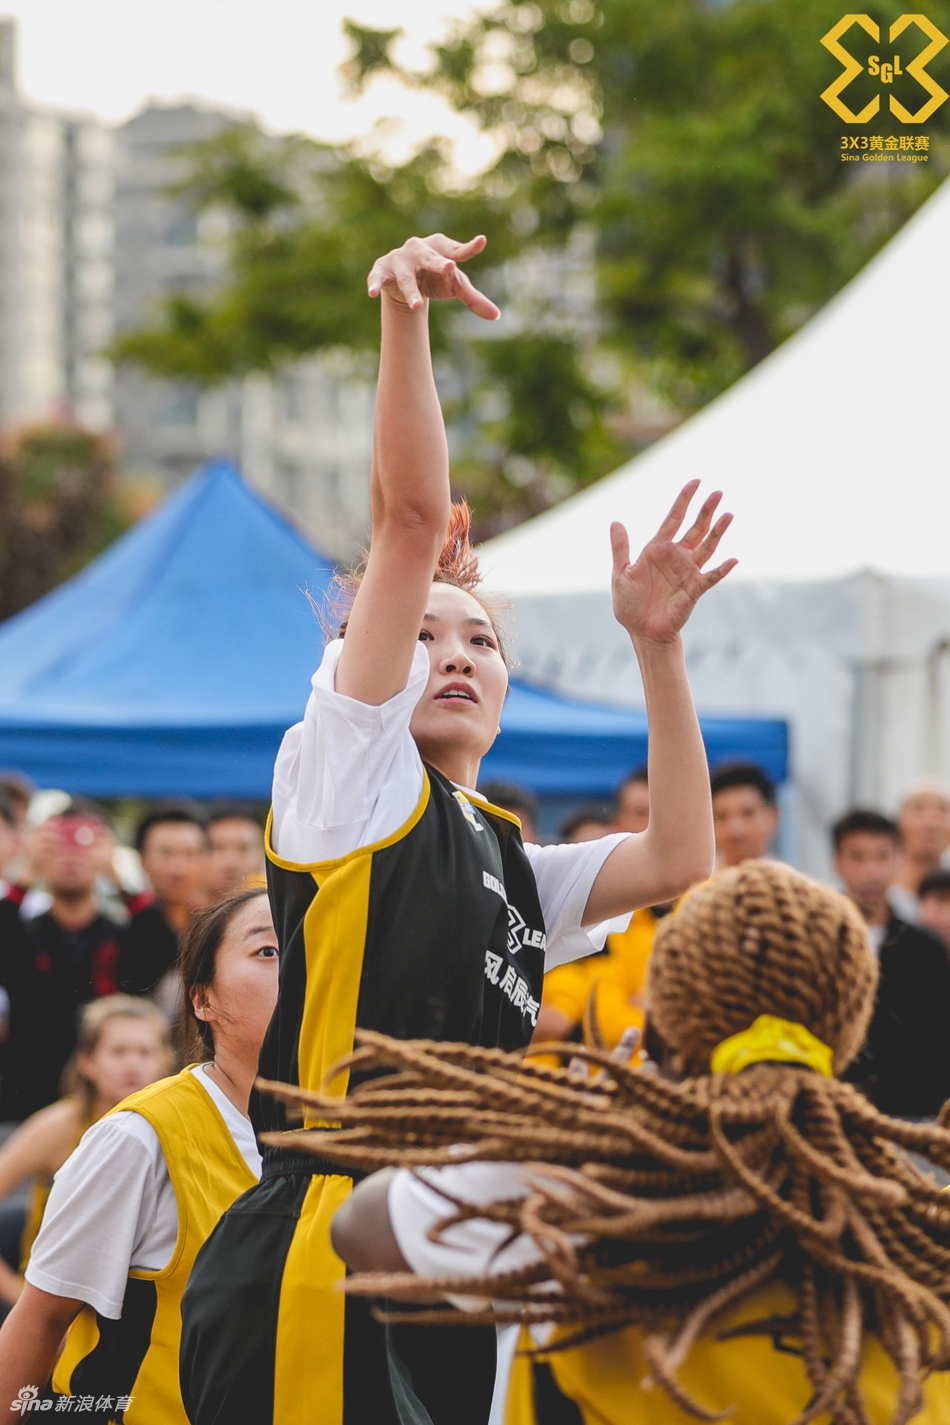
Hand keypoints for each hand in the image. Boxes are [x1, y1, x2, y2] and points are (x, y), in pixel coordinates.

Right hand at [367, 234, 499, 319]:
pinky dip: (375, 284)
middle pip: (431, 257)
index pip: (457, 250)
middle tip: (451, 268)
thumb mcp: (455, 286)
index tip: (481, 242)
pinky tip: (372, 293)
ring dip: (412, 291)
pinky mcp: (382, 269)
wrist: (404, 278)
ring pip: (407, 277)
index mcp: (442, 249)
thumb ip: (474, 299)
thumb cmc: (435, 277)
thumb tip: (497, 316)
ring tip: (419, 307)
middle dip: (439, 263)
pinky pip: (378, 277)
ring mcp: (400, 259)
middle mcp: (420, 249)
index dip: (469, 248)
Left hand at [611, 480, 735, 645]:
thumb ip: (621, 547)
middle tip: (718, 492)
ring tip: (729, 515)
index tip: (696, 481)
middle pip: (695, 527)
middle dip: (706, 510)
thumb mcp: (621, 572)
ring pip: (707, 546)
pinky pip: (711, 577)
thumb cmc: (630, 603)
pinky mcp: (694, 589)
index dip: (684, 500)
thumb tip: (615, 521)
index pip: (674, 518)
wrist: (641, 630)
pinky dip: (722, 569)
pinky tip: (732, 560)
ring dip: (718, 532)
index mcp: (658, 548)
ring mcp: (688, 571)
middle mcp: (676, 556)